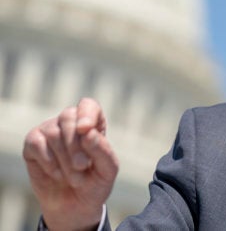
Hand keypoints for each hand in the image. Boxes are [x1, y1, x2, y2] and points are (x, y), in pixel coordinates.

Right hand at [23, 98, 118, 230]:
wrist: (74, 205)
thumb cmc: (94, 183)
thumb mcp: (107, 170)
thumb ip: (102, 150)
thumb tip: (88, 132)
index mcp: (93, 125)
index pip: (88, 105)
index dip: (86, 114)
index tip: (85, 130)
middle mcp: (70, 123)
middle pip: (69, 117)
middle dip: (76, 145)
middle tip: (82, 166)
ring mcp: (50, 130)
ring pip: (53, 132)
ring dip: (65, 159)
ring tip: (74, 177)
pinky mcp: (33, 143)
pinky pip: (37, 144)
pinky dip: (49, 162)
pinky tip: (57, 174)